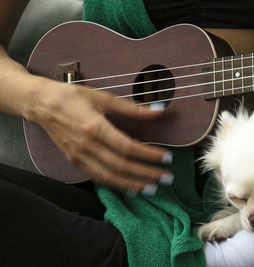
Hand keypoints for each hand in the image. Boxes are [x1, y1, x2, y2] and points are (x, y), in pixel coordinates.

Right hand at [28, 77, 172, 192]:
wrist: (40, 104)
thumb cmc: (72, 97)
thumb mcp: (103, 98)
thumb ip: (133, 108)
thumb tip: (159, 110)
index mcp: (94, 127)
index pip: (127, 147)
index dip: (149, 155)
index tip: (167, 158)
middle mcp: (86, 146)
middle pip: (121, 166)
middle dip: (146, 174)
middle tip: (167, 178)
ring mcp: (79, 156)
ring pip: (109, 177)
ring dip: (133, 184)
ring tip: (152, 188)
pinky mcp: (74, 162)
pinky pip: (98, 178)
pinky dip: (115, 185)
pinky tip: (130, 187)